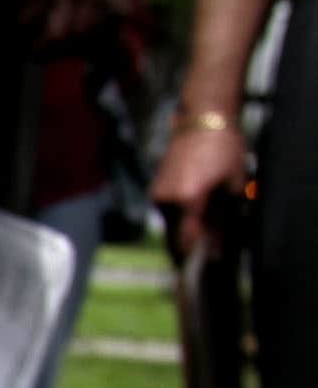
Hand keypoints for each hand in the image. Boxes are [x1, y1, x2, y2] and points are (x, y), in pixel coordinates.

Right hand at [154, 122, 251, 258]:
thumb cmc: (223, 149)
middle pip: (174, 237)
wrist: (203, 119)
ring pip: (170, 225)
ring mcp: (158, 194)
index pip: (187, 240)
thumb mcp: (231, 185)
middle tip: (203, 255)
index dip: (195, 257)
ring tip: (202, 230)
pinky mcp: (156, 188)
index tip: (203, 267)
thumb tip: (216, 247)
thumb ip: (222, 219)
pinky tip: (192, 213)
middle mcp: (167, 200)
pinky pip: (166, 211)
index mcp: (188, 200)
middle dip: (188, 247)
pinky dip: (178, 217)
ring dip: (184, 231)